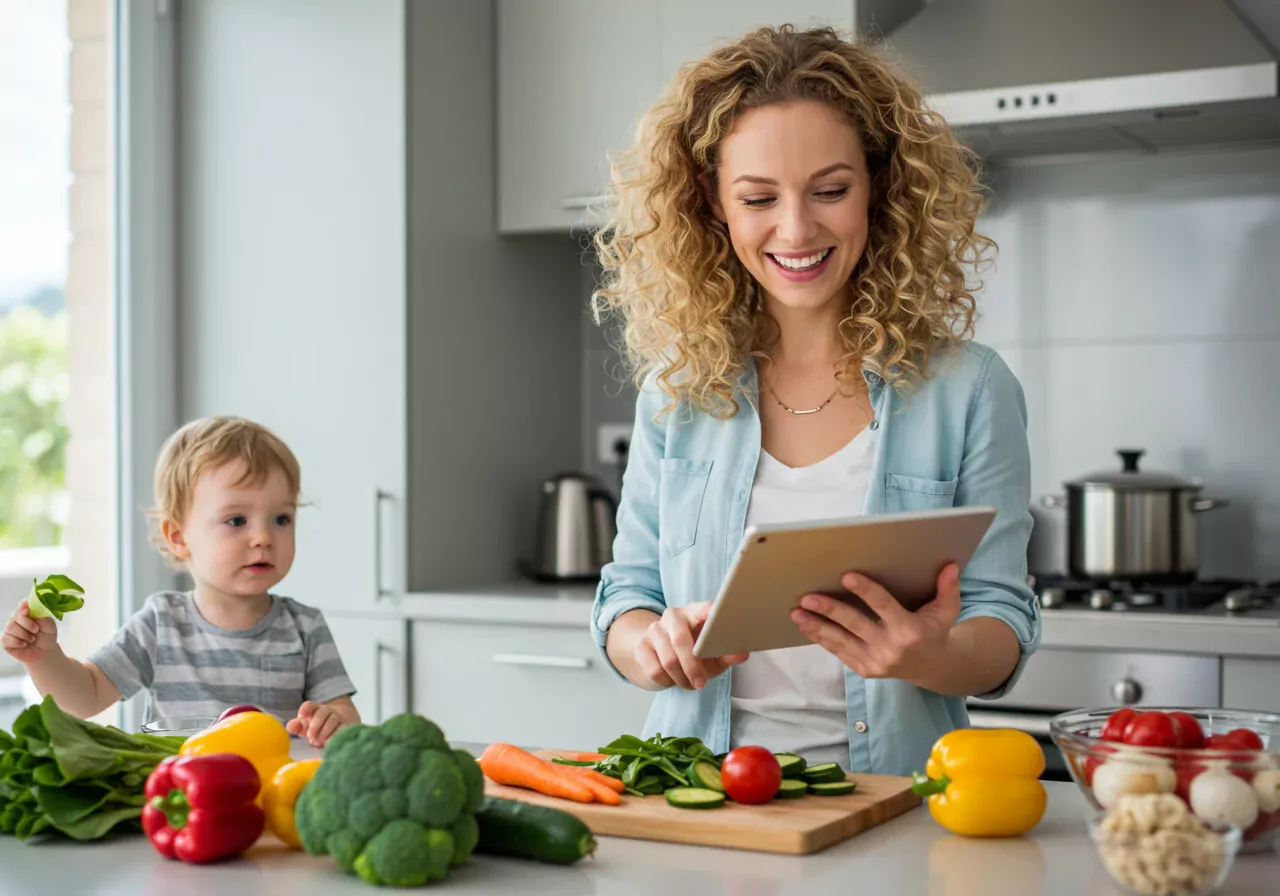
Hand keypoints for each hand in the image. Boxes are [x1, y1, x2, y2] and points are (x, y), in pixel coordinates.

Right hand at [2, 600, 58, 664]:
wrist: (45, 651)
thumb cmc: (47, 636)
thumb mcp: (49, 625)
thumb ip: (42, 617)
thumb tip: (33, 609)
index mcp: (28, 612)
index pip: (23, 604)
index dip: (23, 605)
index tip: (28, 610)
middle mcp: (17, 619)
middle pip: (15, 615)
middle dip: (27, 623)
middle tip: (36, 630)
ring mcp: (10, 630)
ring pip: (10, 627)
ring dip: (24, 634)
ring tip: (33, 639)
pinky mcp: (6, 640)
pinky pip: (6, 639)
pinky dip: (17, 642)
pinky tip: (24, 644)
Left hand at [287, 701, 345, 746]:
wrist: (340, 727)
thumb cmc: (318, 728)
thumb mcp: (307, 728)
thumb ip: (297, 726)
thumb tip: (289, 726)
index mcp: (315, 710)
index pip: (310, 705)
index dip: (305, 709)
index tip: (301, 716)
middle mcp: (328, 711)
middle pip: (323, 712)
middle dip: (315, 725)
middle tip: (310, 737)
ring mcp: (338, 718)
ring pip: (333, 720)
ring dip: (325, 731)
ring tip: (318, 742)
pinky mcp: (347, 726)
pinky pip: (343, 728)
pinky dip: (335, 735)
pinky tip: (329, 742)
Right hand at [635, 601, 748, 690]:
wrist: (663, 656)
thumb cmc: (696, 652)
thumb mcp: (713, 654)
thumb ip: (726, 653)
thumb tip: (741, 654)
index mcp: (695, 612)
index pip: (702, 608)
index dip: (709, 611)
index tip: (716, 613)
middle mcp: (673, 616)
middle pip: (680, 640)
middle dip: (692, 667)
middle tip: (701, 683)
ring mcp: (654, 629)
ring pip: (668, 660)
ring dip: (681, 678)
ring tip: (690, 683)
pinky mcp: (641, 645)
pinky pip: (655, 670)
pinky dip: (667, 681)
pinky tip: (673, 679)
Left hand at [791, 563, 961, 683]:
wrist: (931, 667)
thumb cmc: (934, 631)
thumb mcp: (947, 611)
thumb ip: (948, 588)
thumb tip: (951, 565)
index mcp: (909, 631)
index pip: (883, 606)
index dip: (865, 591)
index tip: (846, 576)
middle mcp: (891, 649)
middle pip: (855, 624)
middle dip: (829, 609)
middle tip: (807, 596)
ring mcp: (875, 662)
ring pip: (840, 641)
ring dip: (817, 626)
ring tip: (797, 612)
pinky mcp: (864, 670)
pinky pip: (838, 652)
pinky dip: (820, 638)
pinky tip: (805, 625)